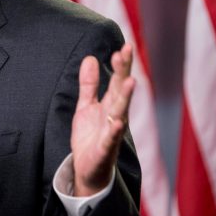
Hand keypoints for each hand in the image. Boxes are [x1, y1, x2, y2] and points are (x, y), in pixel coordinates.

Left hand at [70, 44, 134, 195]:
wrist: (88, 169)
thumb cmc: (91, 137)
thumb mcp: (86, 106)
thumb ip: (89, 84)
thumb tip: (90, 58)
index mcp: (111, 105)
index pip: (117, 80)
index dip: (120, 64)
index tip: (124, 46)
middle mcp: (115, 116)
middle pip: (121, 91)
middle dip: (124, 71)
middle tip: (127, 51)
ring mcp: (112, 133)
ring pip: (120, 112)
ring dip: (125, 97)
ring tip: (130, 81)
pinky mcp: (105, 149)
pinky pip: (110, 139)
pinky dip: (114, 131)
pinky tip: (117, 122)